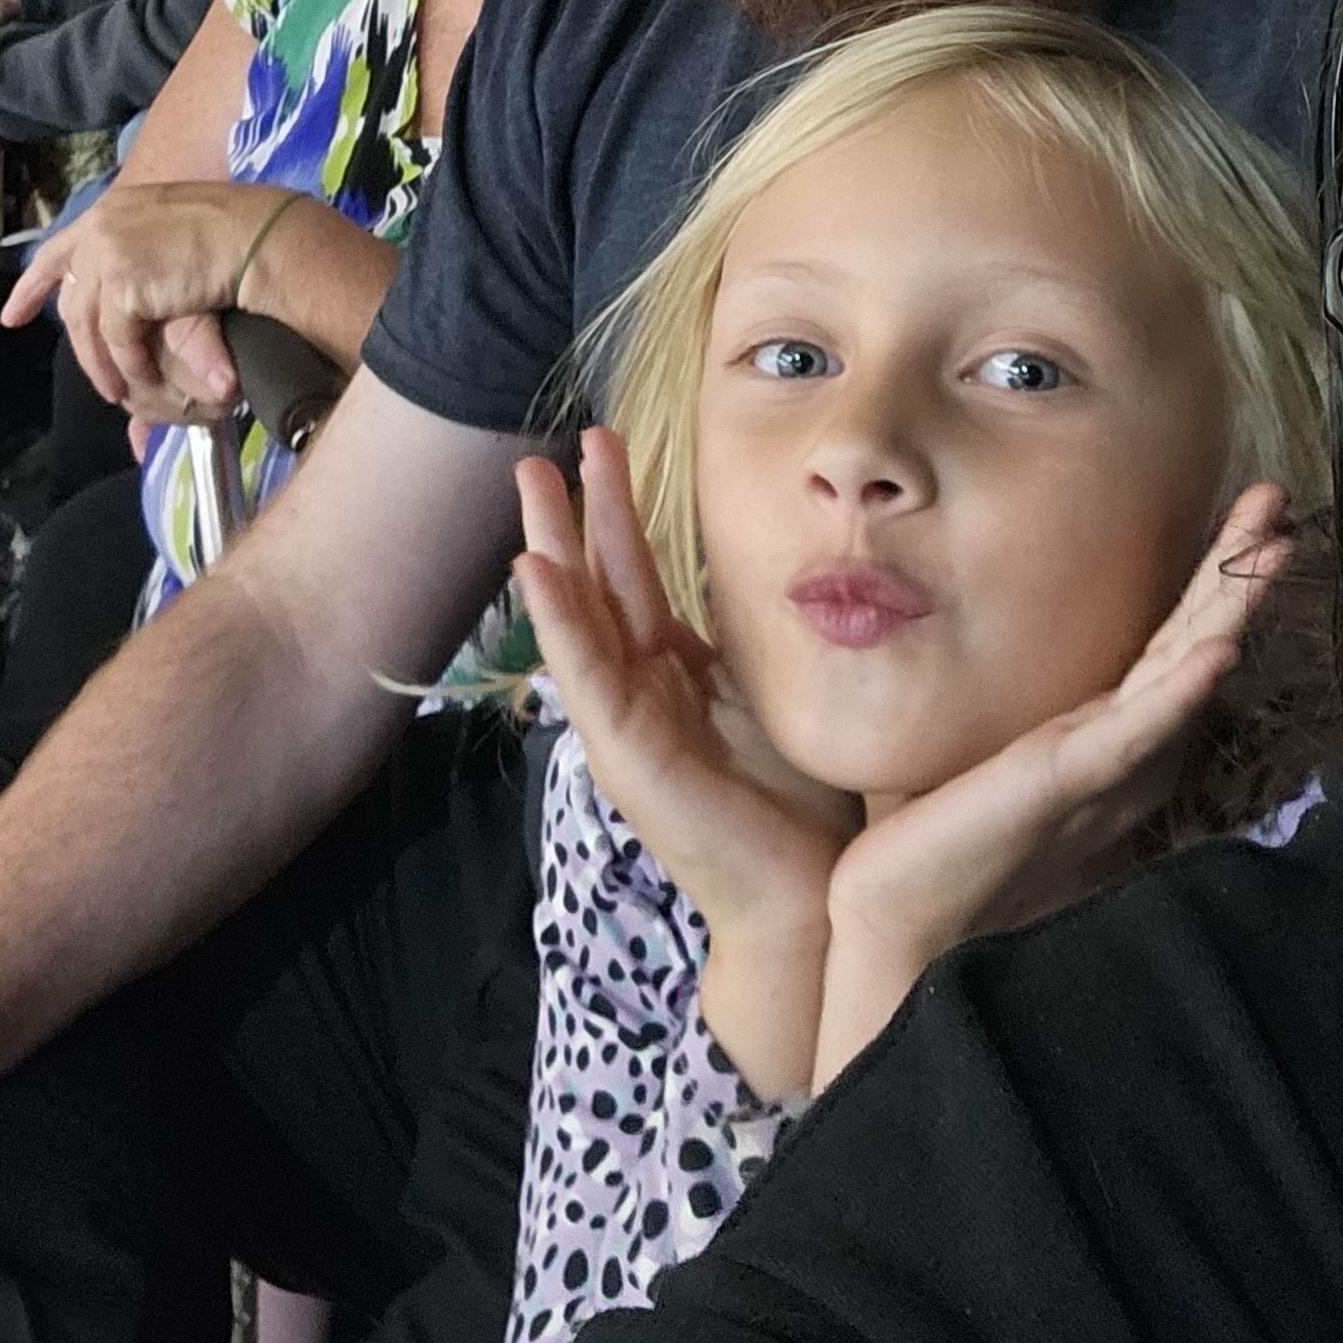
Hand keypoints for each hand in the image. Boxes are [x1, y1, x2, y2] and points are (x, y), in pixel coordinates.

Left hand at [9, 182, 307, 420]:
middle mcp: (101, 226)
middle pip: (69, 293)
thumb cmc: (242, 233)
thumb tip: (149, 316)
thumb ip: (156, 268)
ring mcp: (107, 253)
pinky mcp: (122, 284)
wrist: (261, 235)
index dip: (33, 286)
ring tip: (119, 394)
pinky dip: (129, 366)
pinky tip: (140, 384)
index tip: (14, 316)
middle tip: (94, 380)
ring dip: (103, 365)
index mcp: (116, 208)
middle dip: (74, 343)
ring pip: (88, 325)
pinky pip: (117, 340)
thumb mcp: (184, 240)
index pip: (58, 250)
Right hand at [515, 442, 853, 1103]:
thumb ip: (770, 641)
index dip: (620, 514)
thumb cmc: (807, 807)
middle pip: (599, 585)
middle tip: (552, 446)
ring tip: (530, 483)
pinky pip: (587, 676)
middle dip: (576, 513)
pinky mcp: (627, 757)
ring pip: (580, 619)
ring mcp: (627, 725)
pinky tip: (535, 570)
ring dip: (552, 546)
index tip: (605, 444)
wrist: (812, 898)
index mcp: (677, 676)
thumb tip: (810, 570)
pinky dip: (559, 622)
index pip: (637, 578)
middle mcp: (643, 693)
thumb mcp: (785, 695)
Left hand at [811, 487, 1293, 1086]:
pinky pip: (1137, 729)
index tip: (1248, 506)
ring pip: (1184, 668)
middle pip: (1194, 637)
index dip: (1213, 571)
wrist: (895, 918)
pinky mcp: (1070, 784)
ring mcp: (1103, 766)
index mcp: (1106, 734)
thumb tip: (1001, 621)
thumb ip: (1015, 691)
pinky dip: (1182, 688)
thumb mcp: (982, 739)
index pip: (1173, 635)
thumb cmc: (930, 835)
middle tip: (1278, 494)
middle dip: (1237, 566)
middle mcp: (1121, 748)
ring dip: (1232, 605)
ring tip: (1275, 546)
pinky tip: (1219, 648)